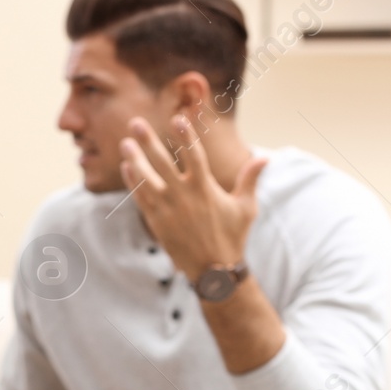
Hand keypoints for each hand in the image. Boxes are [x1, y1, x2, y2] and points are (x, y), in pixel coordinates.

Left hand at [118, 115, 265, 282]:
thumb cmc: (232, 237)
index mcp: (205, 189)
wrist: (214, 271)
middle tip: (136, 123)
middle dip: (148, 142)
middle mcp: (183, 196)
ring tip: (124, 143)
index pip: (194, 155)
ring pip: (146, 180)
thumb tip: (265, 157)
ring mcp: (167, 210)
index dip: (185, 136)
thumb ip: (250, 180)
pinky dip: (133, 182)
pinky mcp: (156, 222)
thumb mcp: (246, 207)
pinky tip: (126, 167)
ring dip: (134, 160)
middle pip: (162, 162)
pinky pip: (141, 198)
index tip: (177, 118)